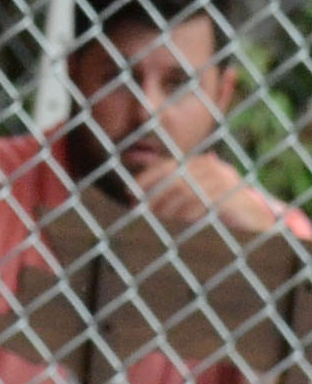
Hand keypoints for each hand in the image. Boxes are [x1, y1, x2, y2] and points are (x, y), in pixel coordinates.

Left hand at [134, 153, 281, 234]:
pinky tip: (184, 219)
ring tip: (161, 216)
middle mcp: (209, 167)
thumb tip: (140, 195)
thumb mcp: (193, 195)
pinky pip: (204, 201)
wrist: (256, 213)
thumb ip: (172, 190)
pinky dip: (190, 212)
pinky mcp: (231, 195)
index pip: (166, 166)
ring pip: (186, 190)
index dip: (145, 179)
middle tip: (140, 208)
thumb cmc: (218, 205)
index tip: (128, 193)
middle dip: (154, 194)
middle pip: (174, 178)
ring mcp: (222, 180)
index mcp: (198, 163)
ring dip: (168, 206)